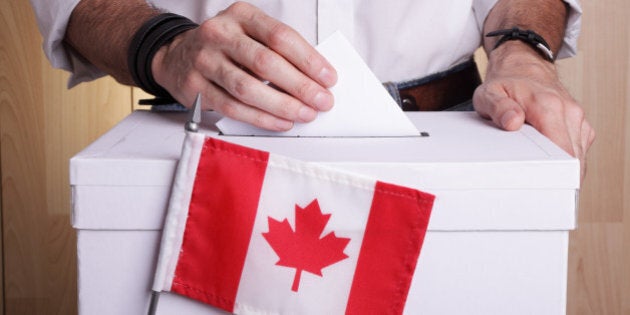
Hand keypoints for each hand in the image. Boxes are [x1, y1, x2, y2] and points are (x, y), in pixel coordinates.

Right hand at [151, 2, 336, 130]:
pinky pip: (233, 107)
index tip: (328, 77)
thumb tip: (316, 78)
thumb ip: (278, 50)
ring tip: (304, 114)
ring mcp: (205, 60)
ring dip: (282, 105)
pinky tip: (281, 122)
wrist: (176, 55)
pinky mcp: (195, 87)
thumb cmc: (224, 46)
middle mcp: (220, 34)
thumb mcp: (250, 33)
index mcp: (241, 15)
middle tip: (322, 101)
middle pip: (266, 63)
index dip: (309, 59)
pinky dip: (261, 118)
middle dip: (300, 86)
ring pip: (248, 88)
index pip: (281, 36)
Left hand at [473, 41, 594, 179]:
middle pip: (573, 159)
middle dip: (557, 176)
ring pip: (578, 157)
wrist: (523, 67)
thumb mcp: (489, 94)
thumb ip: (498, 108)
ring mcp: (577, 118)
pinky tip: (548, 161)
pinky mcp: (580, 125)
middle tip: (534, 186)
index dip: (554, 174)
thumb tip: (512, 122)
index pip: (563, 151)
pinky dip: (566, 161)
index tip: (541, 185)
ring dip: (562, 169)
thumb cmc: (506, 83)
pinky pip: (579, 150)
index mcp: (548, 107)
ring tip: (539, 171)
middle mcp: (569, 112)